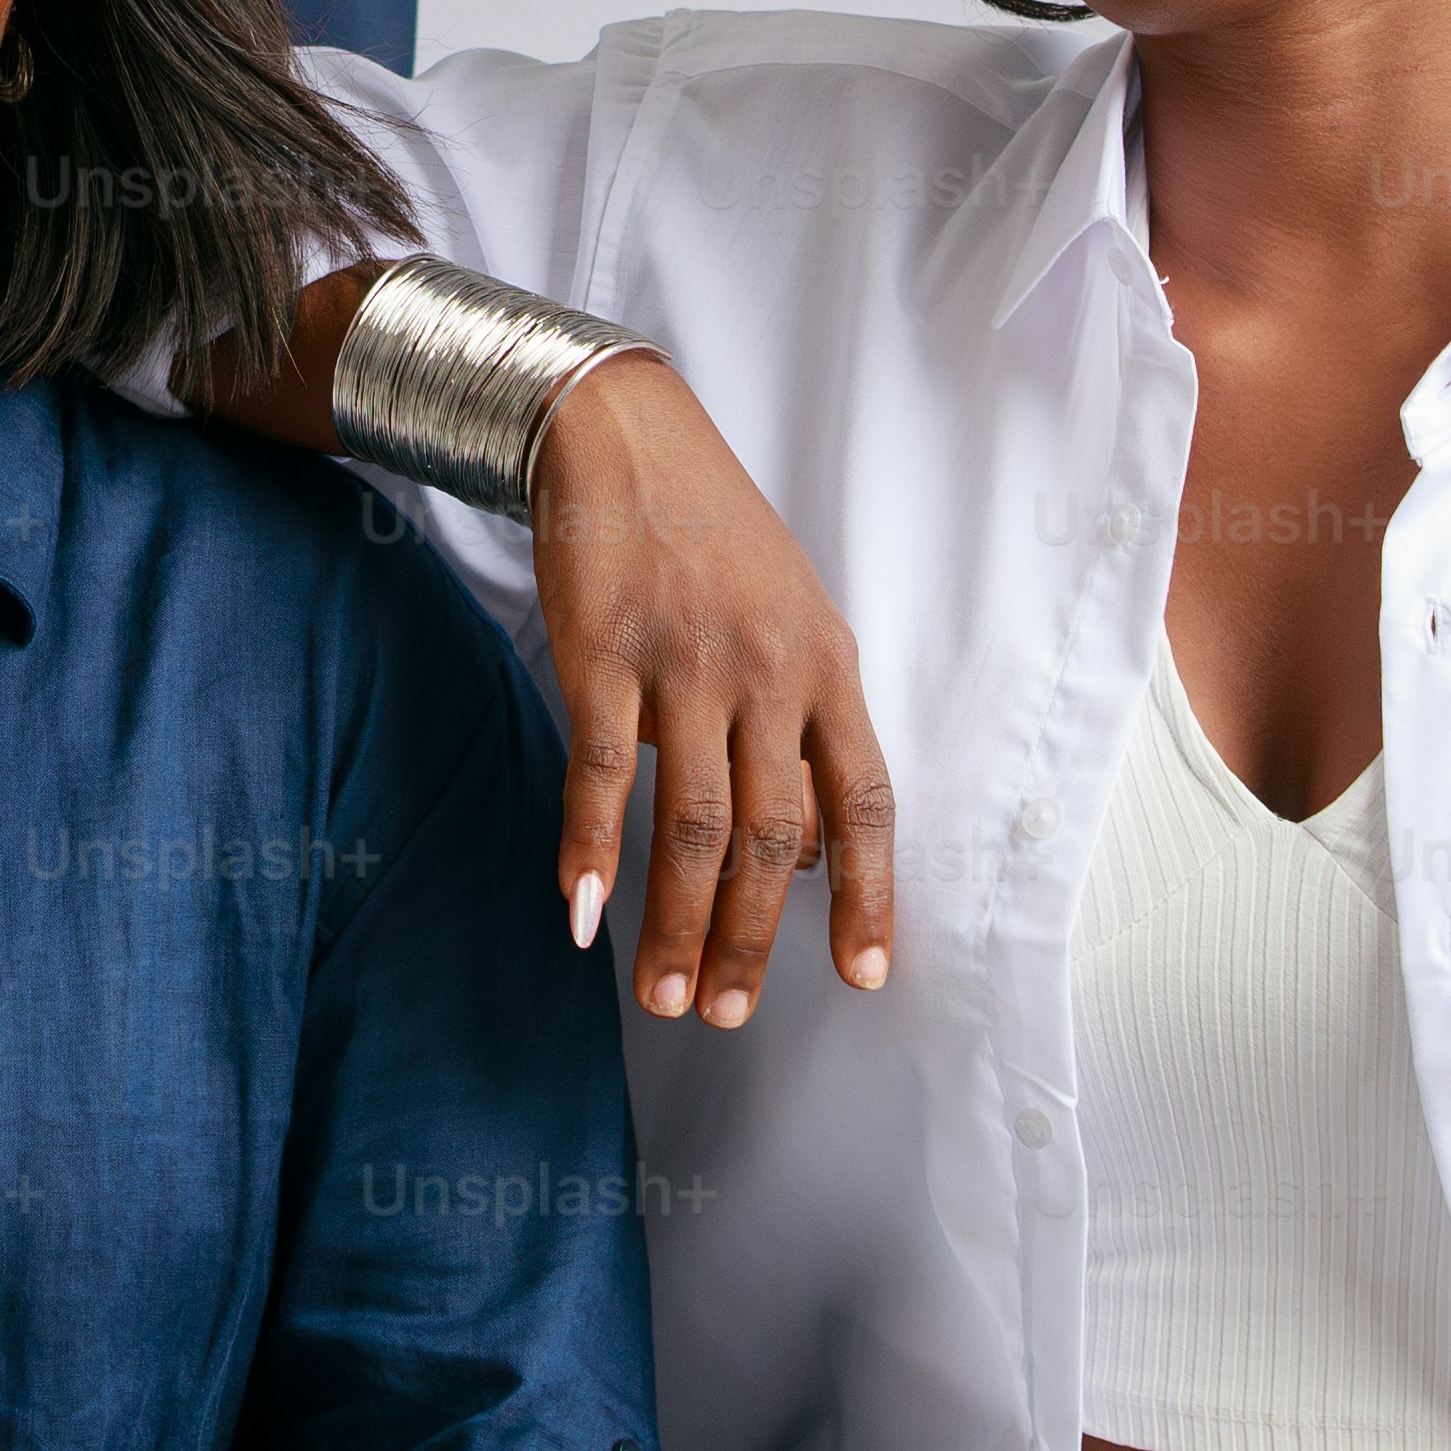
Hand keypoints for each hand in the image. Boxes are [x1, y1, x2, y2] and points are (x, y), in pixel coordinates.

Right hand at [528, 349, 904, 1025]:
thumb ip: (804, 728)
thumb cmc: (710, 536)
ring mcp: (685, 661)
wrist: (621, 433)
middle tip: (727, 1016)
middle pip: (773, 837)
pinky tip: (581, 916)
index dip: (868, 896)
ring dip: (678, 925)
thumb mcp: (790, 618)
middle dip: (754, 941)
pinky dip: (591, 851)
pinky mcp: (604, 650)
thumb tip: (807, 859)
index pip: (864, 802)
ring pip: (693, 825)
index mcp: (827, 666)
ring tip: (665, 997)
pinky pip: (600, 771)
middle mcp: (767, 670)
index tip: (861, 978)